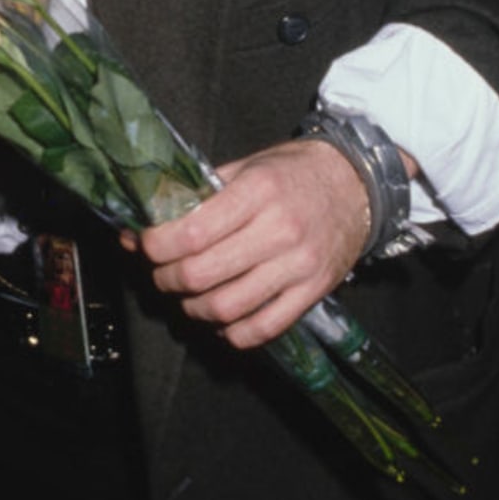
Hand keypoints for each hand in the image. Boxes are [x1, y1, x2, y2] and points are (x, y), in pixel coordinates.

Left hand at [132, 139, 371, 348]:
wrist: (358, 183)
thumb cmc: (293, 173)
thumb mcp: (247, 166)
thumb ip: (198, 194)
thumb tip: (140, 225)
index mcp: (257, 192)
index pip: (191, 233)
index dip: (155, 246)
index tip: (145, 246)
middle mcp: (279, 230)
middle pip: (201, 274)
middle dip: (167, 279)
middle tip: (161, 273)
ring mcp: (299, 265)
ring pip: (226, 307)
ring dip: (193, 309)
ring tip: (187, 297)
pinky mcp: (313, 291)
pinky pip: (263, 327)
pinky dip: (232, 333)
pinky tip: (221, 319)